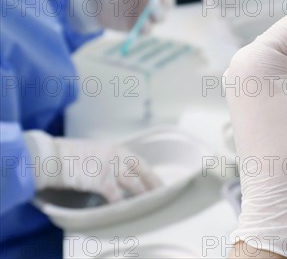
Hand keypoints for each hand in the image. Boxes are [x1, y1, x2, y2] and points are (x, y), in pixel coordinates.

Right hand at [24, 131, 161, 202]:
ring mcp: (110, 167)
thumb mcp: (95, 151)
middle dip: (153, 183)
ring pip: (133, 183)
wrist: (52, 156)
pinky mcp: (100, 180)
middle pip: (142, 170)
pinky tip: (126, 210)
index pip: (140, 162)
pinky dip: (122, 204)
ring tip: (149, 204)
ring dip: (142, 194)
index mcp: (116, 149)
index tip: (157, 182)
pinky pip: (116, 196)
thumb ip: (108, 159)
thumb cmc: (69, 155)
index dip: (150, 174)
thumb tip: (116, 171)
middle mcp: (117, 155)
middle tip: (162, 193)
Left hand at [70, 0, 176, 32]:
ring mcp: (146, 16)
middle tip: (158, 0)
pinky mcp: (137, 28)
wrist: (91, 6)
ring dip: (158, 16)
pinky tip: (142, 25)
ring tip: (149, 14)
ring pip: (160, 18)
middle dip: (166, 3)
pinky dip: (146, 28)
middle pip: (168, 4)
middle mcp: (152, 3)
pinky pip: (147, 30)